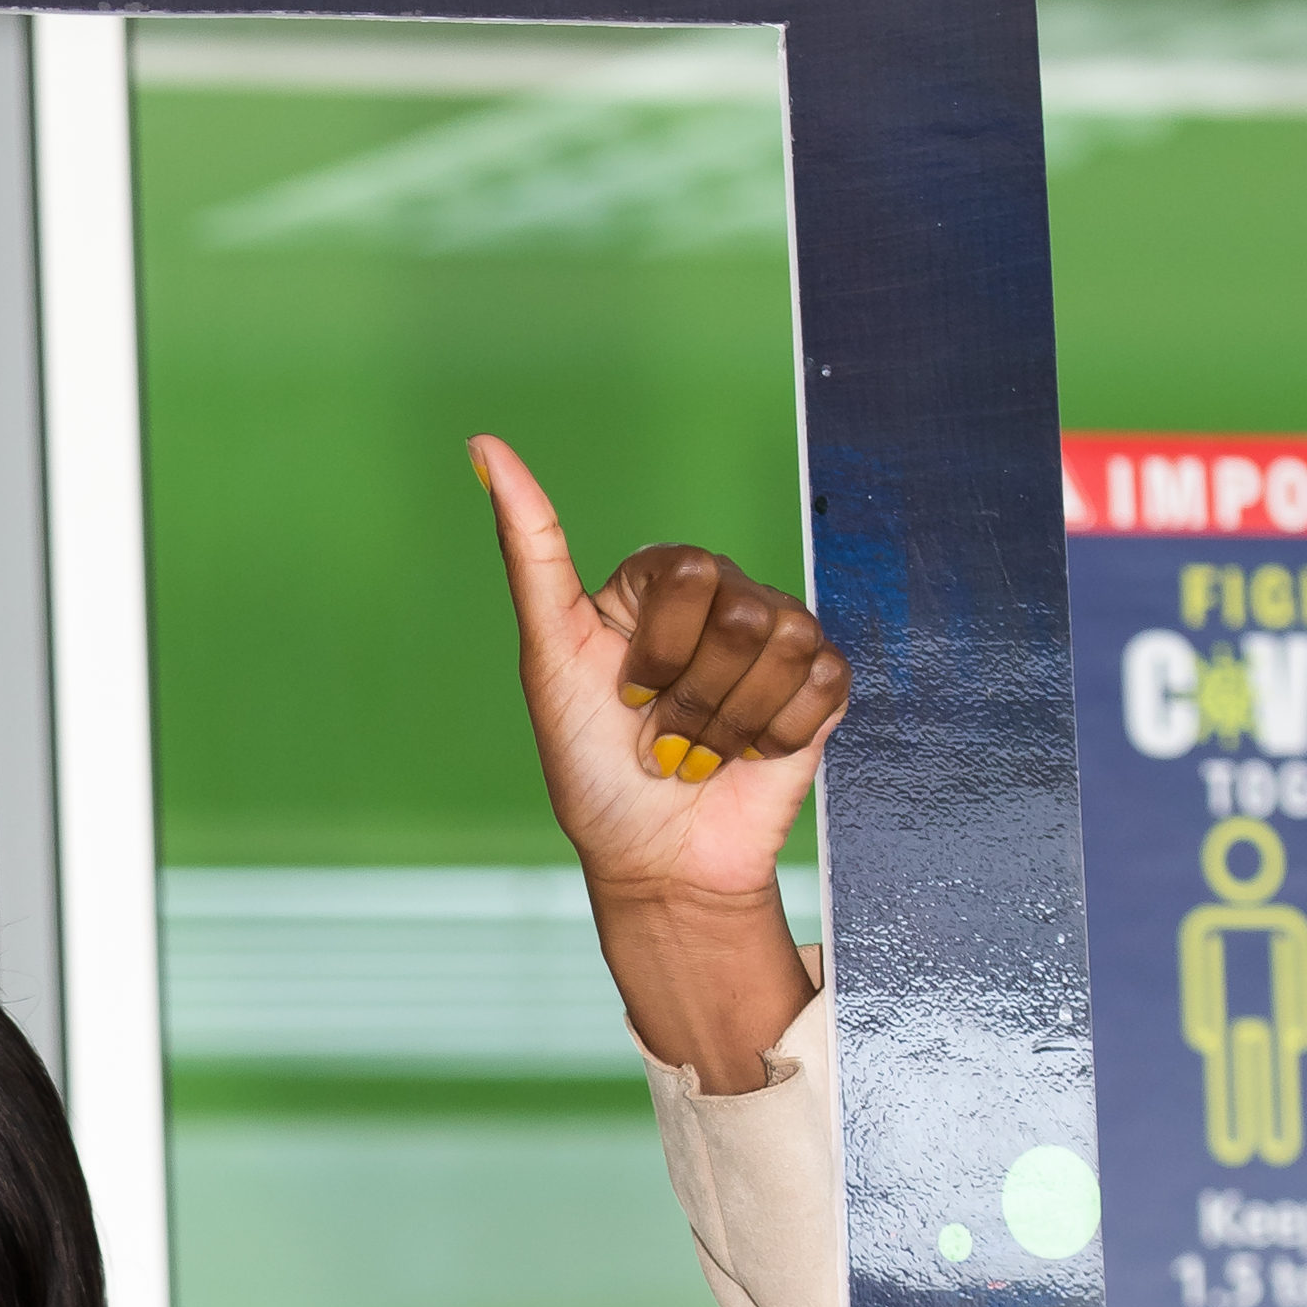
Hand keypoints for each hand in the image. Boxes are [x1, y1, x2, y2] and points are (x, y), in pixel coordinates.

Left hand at [474, 433, 846, 1090]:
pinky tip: (747, 756)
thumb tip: (484, 446)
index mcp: (658, 581)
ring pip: (785, 650)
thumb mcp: (549, 657)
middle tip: (662, 736)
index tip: (625, 694)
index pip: (685, 575)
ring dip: (728, 727)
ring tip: (699, 752)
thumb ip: (529, 551)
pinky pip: (822, 686)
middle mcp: (723, 597)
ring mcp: (778, 638)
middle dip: (691, 699)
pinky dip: (775, 739)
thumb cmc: (593, 767)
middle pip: (741, 615)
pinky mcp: (822, 686)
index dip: (656, 652)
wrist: (655, 859)